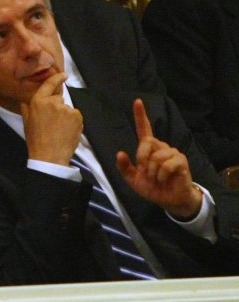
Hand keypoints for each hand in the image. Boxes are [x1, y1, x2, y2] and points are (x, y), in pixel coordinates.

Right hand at [20, 72, 81, 164]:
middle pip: (58, 98)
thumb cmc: (36, 139)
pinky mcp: (76, 116)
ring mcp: (66, 108)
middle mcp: (53, 102)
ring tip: (58, 129)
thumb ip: (26, 107)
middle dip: (57, 107)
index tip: (64, 75)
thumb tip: (25, 99)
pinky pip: (75, 115)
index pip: (49, 84)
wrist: (50, 155)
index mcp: (38, 101)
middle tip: (52, 122)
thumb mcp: (26, 121)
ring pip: (67, 108)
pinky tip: (66, 130)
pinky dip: (72, 121)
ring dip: (65, 115)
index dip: (58, 78)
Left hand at [115, 99, 200, 218]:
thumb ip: (124, 167)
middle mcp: (161, 147)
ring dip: (153, 171)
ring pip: (156, 156)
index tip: (137, 101)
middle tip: (146, 172)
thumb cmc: (151, 187)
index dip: (140, 115)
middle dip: (142, 158)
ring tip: (157, 178)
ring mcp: (172, 152)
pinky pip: (167, 164)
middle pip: (147, 142)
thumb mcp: (132, 179)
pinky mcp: (181, 161)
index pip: (144, 128)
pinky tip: (164, 179)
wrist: (167, 200)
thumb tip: (120, 153)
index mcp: (148, 149)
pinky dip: (161, 175)